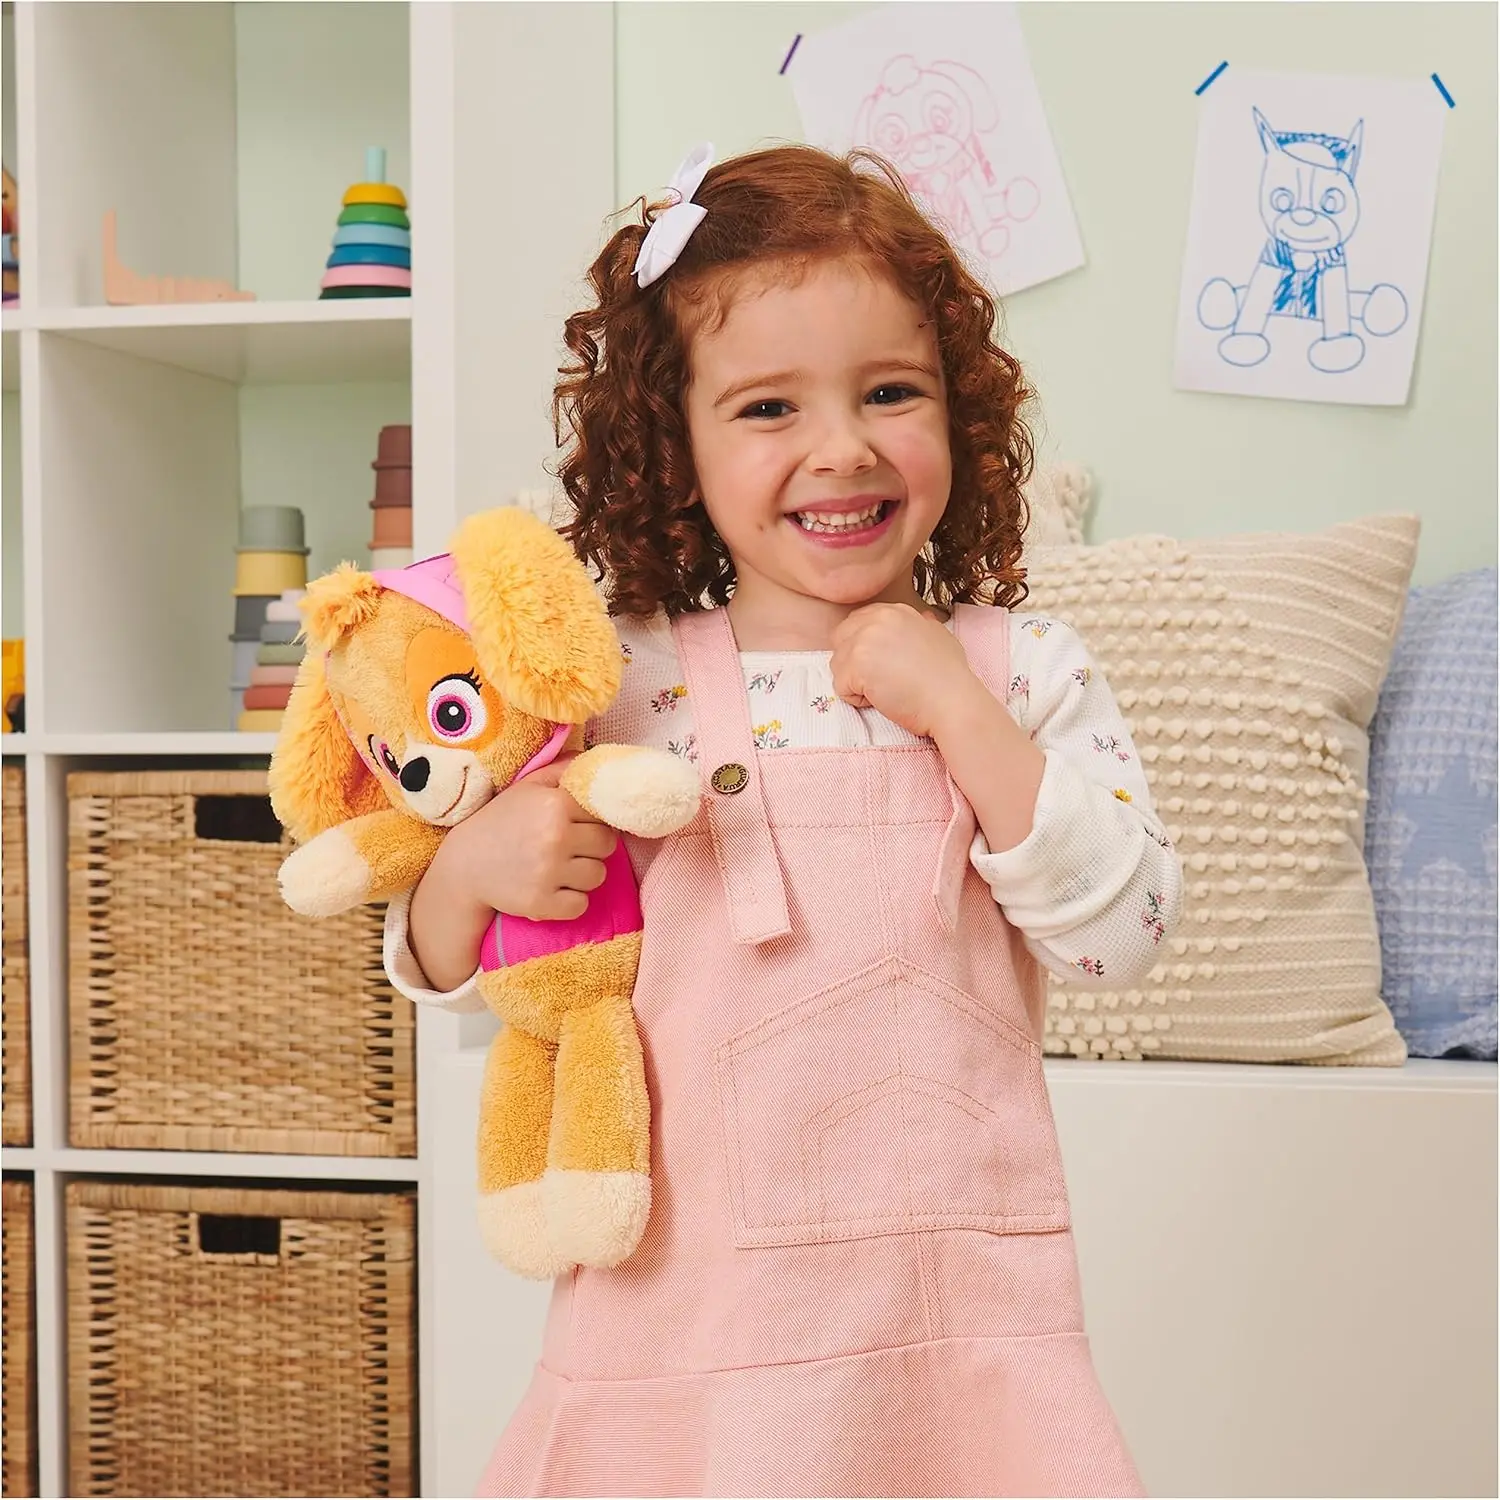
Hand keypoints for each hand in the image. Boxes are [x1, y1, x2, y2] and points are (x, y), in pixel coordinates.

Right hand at [433, 758, 618, 922]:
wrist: (463, 866)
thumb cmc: (499, 823)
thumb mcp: (526, 787)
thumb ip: (560, 770)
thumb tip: (592, 759)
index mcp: (555, 804)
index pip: (602, 812)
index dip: (591, 819)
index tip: (576, 825)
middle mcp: (555, 836)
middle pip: (607, 845)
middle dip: (592, 847)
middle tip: (568, 848)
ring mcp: (549, 872)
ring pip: (598, 875)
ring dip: (583, 874)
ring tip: (559, 868)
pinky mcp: (542, 903)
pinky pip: (581, 905)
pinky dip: (570, 901)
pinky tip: (553, 890)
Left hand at [830, 603, 989, 739]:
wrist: (951, 701)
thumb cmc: (949, 676)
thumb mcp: (940, 637)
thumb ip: (924, 625)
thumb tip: (923, 617)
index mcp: (894, 611)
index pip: (857, 623)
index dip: (863, 648)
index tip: (884, 665)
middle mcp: (877, 619)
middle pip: (841, 640)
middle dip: (853, 663)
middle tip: (882, 679)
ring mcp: (864, 640)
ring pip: (838, 665)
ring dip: (855, 683)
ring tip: (886, 689)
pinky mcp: (856, 665)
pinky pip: (840, 687)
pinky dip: (857, 700)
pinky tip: (882, 699)